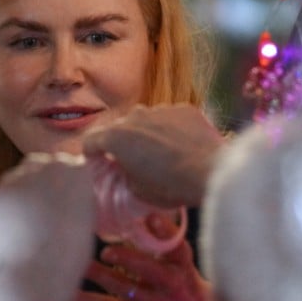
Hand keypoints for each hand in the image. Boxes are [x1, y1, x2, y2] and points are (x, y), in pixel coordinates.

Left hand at [75, 213, 214, 300]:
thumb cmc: (184, 283)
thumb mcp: (183, 262)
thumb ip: (165, 240)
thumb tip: (145, 214)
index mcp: (182, 266)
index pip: (178, 248)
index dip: (165, 231)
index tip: (151, 218)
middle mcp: (170, 285)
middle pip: (149, 270)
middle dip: (127, 259)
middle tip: (108, 251)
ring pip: (122, 286)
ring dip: (99, 274)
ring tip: (81, 263)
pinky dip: (88, 300)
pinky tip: (71, 292)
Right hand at [83, 103, 224, 207]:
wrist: (211, 172)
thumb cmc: (170, 186)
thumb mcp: (136, 190)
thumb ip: (123, 174)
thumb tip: (124, 169)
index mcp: (116, 137)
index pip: (90, 140)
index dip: (90, 153)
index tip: (97, 161)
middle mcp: (135, 117)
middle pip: (118, 127)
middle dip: (120, 142)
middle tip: (130, 160)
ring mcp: (160, 109)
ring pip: (145, 120)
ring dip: (145, 134)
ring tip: (159, 153)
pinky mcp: (184, 109)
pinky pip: (169, 119)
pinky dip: (169, 130)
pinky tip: (180, 146)